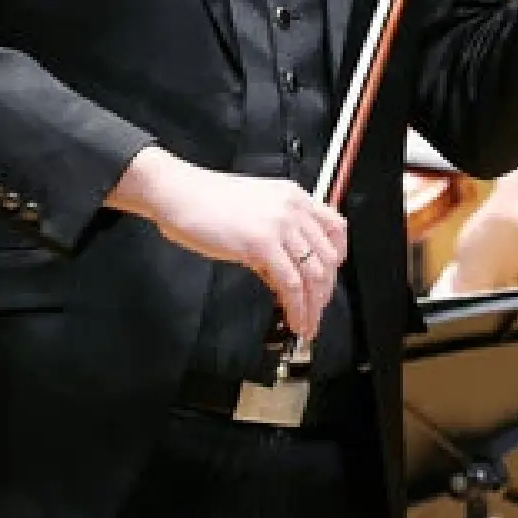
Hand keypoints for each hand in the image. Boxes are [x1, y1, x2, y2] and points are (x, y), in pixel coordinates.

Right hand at [112, 148, 345, 336]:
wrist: (180, 193)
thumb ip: (274, 240)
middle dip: (325, 290)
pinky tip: (292, 318)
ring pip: (313, 273)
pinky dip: (296, 306)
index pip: (336, 228)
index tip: (329, 280)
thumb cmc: (207, 202)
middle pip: (328, 256)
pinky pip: (290, 282)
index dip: (337, 259)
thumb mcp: (254, 213)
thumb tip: (283, 275)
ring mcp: (279, 225)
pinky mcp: (261, 244)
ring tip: (306, 324)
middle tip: (316, 311)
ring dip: (312, 306)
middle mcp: (293, 208)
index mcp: (294, 197)